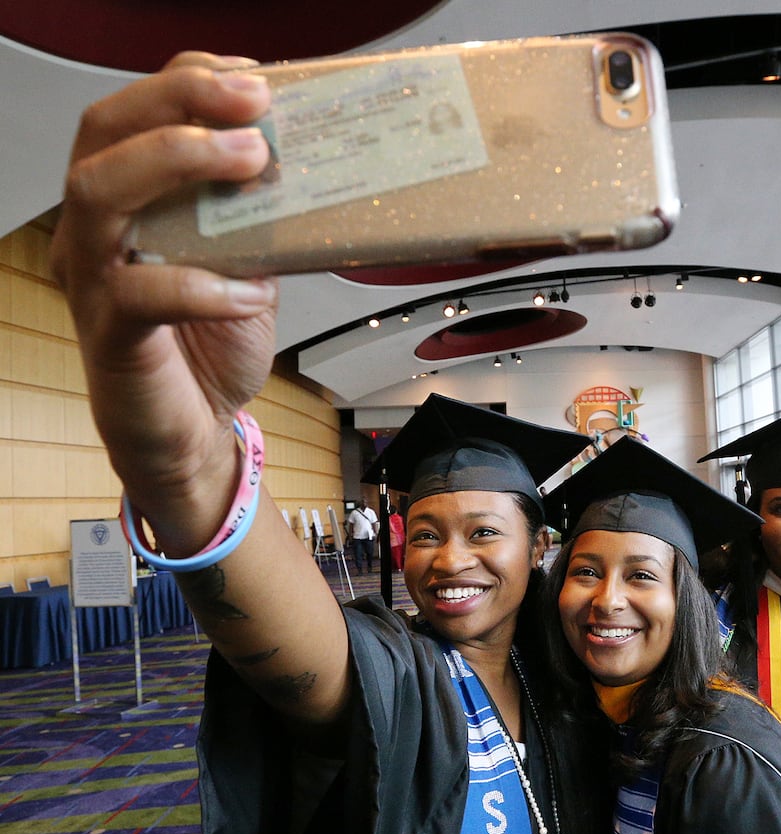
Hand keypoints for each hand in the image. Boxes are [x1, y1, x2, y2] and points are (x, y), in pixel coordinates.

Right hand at [50, 52, 277, 554]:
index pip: (136, 114)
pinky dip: (204, 285)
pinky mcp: (110, 335)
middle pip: (105, 132)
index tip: (254, 78)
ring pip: (99, 193)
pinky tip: (253, 291)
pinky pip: (139, 295)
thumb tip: (310, 174)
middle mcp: (97, 230)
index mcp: (128, 202)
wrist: (195, 432)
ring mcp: (93, 280)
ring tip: (250, 160)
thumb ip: (264, 226)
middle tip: (254, 104)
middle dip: (180, 101)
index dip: (188, 81)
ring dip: (178, 162)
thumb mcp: (253, 270)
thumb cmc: (211, 347)